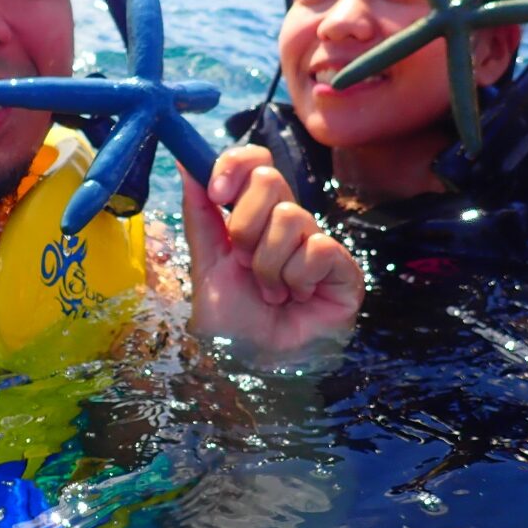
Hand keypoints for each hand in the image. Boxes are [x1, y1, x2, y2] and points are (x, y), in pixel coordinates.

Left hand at [181, 145, 363, 352]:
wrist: (252, 368)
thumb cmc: (230, 322)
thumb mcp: (206, 262)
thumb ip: (199, 212)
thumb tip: (184, 160)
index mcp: (253, 216)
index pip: (255, 162)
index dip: (235, 166)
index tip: (216, 193)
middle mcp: (286, 224)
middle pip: (270, 179)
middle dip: (245, 226)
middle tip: (243, 263)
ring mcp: (317, 243)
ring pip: (291, 217)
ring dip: (268, 265)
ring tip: (269, 293)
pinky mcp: (343, 268)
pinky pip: (318, 248)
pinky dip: (298, 279)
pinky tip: (298, 300)